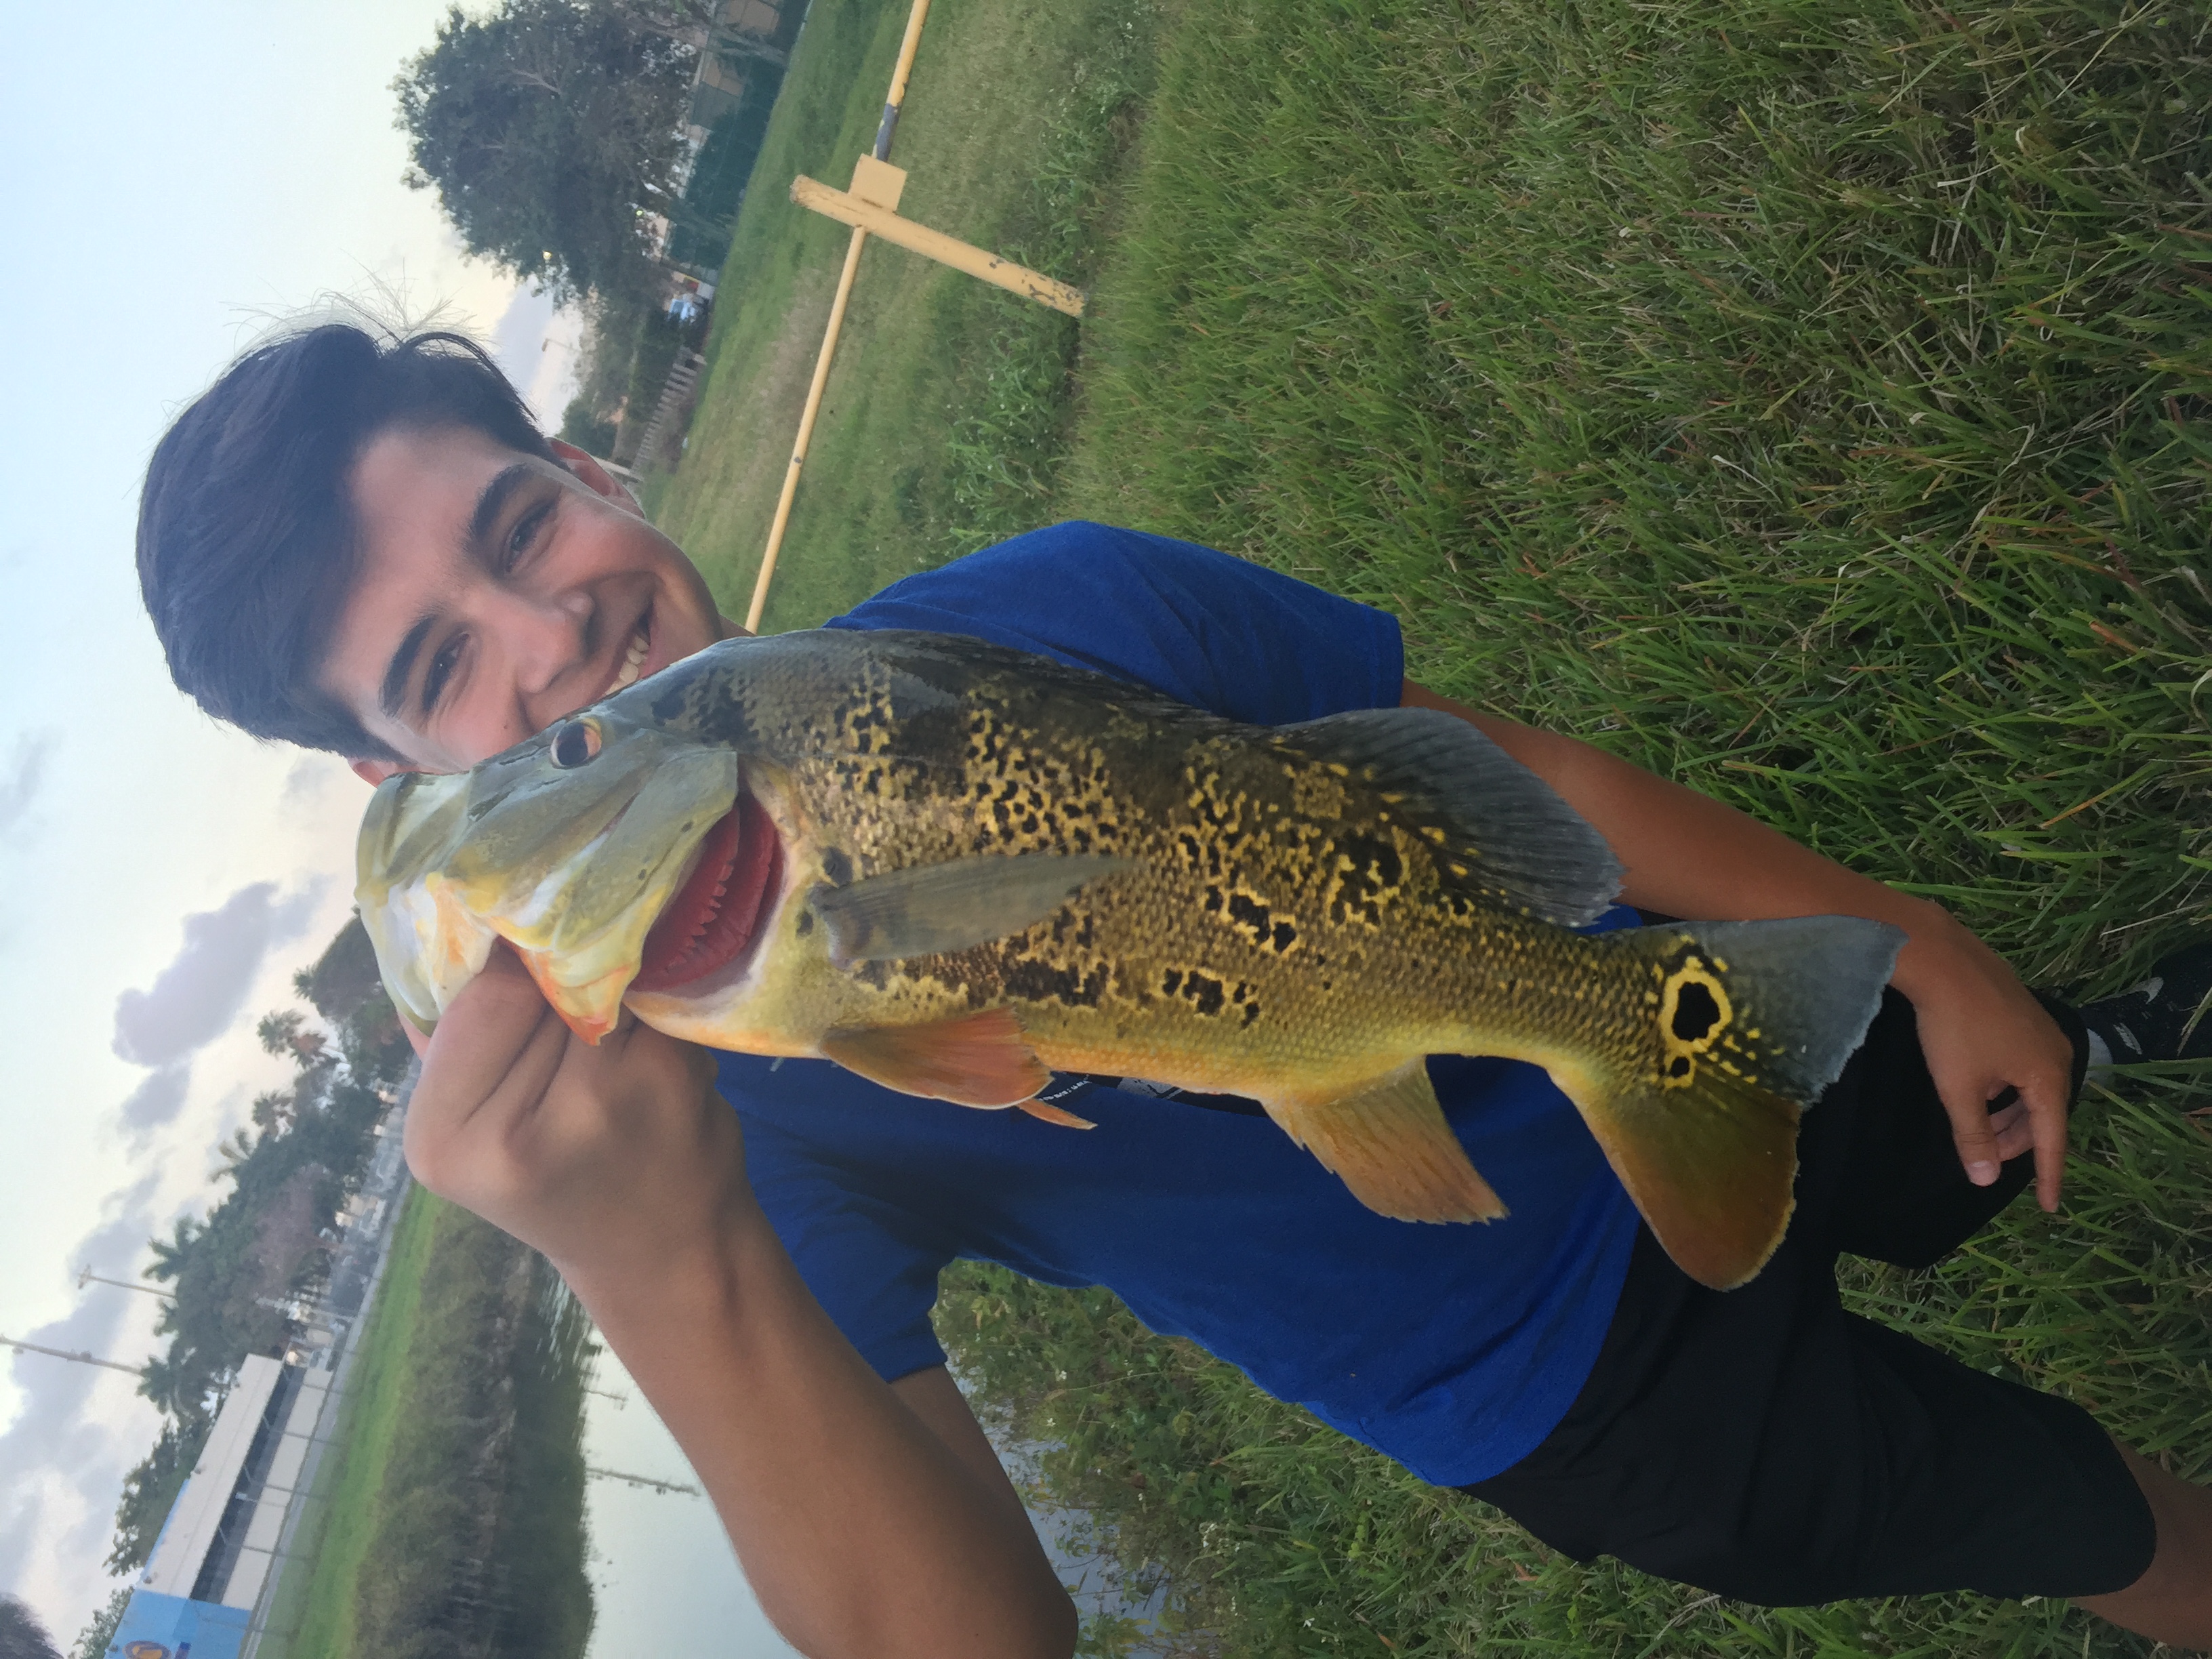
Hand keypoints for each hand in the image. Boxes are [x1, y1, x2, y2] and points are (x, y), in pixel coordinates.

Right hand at [402, 942, 747, 1292]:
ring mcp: (606, 1102)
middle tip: (575, 1018)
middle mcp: (519, 1130)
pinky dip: (651, 1006)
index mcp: (442, 1140)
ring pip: (599, 978)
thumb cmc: (561, 1175)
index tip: (525, 976)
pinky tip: (651, 1050)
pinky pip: (652, 994)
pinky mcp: (675, 1079)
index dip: (507, 970)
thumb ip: (451, 1035)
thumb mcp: (473, 1123)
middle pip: (538, 982)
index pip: (479, 995)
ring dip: (608, 988)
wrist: (662, 1251)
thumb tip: (455, 917)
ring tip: (612, 1038)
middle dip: (558, 982)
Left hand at [1891, 907, 2075, 1210]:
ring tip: (1978, 1124)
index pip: (2052, 1140)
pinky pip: (2022, 1064)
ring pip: (2030, 1087)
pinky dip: (2004, 1086)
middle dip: (2017, 1140)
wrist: (1941, 958)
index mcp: (2049, 1077)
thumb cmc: (1952, 1028)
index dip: (2047, 1175)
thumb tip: (1985, 1179)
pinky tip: (1978, 1085)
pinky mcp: (2022, 1013)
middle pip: (2043, 1113)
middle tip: (1987, 1158)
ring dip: (2008, 1112)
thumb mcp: (1958, 1089)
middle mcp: (2057, 1053)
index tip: (2049, 1206)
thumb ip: (1973, 1136)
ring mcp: (2041, 1029)